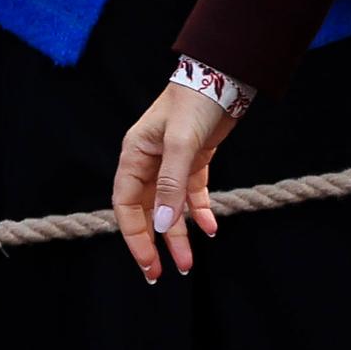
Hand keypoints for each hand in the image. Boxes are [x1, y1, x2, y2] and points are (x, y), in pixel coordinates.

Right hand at [114, 80, 236, 281]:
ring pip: (169, 208)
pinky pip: (191, 196)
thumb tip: (162, 225)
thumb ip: (171, 185)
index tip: (148, 262)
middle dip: (154, 243)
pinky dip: (199, 213)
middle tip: (162, 273)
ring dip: (178, 235)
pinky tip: (211, 228)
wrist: (225, 75)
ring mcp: (171, 163)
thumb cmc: (195, 102)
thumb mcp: (182, 143)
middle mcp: (149, 162)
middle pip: (146, 212)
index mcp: (134, 155)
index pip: (125, 205)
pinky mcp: (194, 161)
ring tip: (187, 264)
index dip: (134, 236)